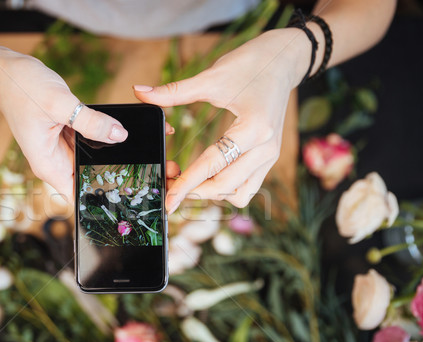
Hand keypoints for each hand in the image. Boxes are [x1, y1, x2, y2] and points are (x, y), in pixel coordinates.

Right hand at [0, 44, 128, 200]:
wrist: (5, 71)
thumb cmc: (21, 88)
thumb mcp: (60, 104)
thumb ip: (90, 122)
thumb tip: (119, 135)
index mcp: (48, 164)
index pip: (76, 195)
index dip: (96, 196)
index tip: (120, 192)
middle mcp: (53, 160)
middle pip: (86, 177)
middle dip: (107, 172)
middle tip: (130, 163)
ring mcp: (59, 147)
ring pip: (89, 158)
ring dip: (104, 152)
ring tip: (120, 141)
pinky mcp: (64, 134)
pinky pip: (86, 140)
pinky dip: (97, 136)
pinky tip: (111, 128)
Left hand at [134, 29, 308, 212]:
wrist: (284, 59)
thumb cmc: (250, 64)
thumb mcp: (211, 77)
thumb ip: (174, 91)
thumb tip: (139, 92)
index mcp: (253, 128)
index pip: (213, 165)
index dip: (187, 184)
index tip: (168, 201)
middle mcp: (266, 148)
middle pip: (225, 186)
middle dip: (195, 191)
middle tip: (169, 186)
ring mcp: (270, 155)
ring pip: (239, 193)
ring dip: (212, 193)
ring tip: (189, 182)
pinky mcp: (270, 157)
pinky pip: (248, 186)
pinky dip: (227, 188)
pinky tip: (209, 177)